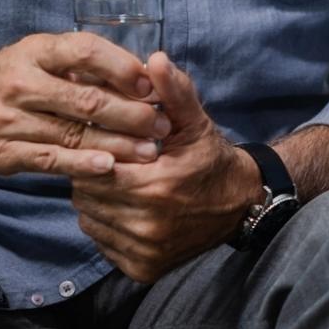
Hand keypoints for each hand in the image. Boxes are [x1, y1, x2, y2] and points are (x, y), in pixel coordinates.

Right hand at [0, 32, 170, 178]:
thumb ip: (86, 64)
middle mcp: (19, 83)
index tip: (152, 85)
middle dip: (132, 114)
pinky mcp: (0, 152)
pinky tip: (109, 166)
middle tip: (162, 126)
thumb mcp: (42, 55)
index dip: (123, 68)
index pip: (85, 52)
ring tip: (150, 151)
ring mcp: (6, 120)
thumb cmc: (13, 75)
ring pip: (73, 133)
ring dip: (118, 144)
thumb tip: (146, 74)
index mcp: (35, 52)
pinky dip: (82, 164)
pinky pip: (49, 159)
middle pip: (86, 99)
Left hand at [71, 52, 260, 282]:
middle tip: (115, 163)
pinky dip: (107, 225)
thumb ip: (173, 92)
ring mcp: (143, 250)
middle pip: (87, 194)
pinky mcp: (141, 269)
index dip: (99, 153)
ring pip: (90, 218)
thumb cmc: (210, 158)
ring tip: (121, 185)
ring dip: (98, 200)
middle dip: (95, 175)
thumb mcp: (195, 122)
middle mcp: (147, 224)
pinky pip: (102, 242)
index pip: (96, 167)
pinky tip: (127, 209)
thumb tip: (154, 59)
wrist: (240, 205)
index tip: (111, 146)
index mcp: (156, 186)